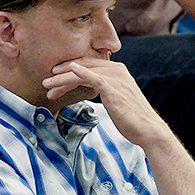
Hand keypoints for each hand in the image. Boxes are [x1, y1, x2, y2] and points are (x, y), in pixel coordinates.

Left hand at [43, 57, 164, 146]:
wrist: (148, 130)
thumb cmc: (131, 117)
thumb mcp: (116, 97)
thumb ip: (104, 88)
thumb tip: (89, 87)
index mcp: (117, 70)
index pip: (87, 64)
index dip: (68, 69)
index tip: (54, 76)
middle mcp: (116, 70)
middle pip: (82, 66)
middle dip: (61, 74)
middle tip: (45, 82)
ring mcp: (116, 79)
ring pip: (82, 73)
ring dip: (62, 79)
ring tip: (47, 86)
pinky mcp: (114, 90)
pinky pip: (94, 78)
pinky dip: (81, 72)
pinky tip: (70, 70)